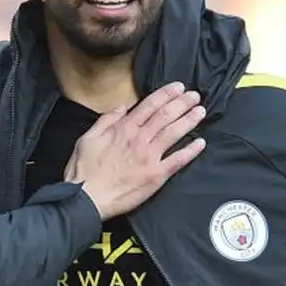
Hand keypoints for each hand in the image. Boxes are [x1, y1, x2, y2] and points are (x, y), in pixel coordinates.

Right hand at [64, 82, 206, 219]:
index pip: (149, 105)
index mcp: (123, 129)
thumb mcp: (87, 138)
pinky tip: (201, 143)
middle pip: (166, 116)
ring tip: (200, 111)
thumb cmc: (84, 171)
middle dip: (182, 103)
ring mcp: (150, 157)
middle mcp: (139, 140)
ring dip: (189, 120)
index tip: (178, 87)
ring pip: (174, 133)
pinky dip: (191, 151)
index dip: (166, 94)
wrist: (86, 198)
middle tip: (194, 95)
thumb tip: (121, 107)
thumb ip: (106, 120)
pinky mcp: (156, 176)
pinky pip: (178, 160)